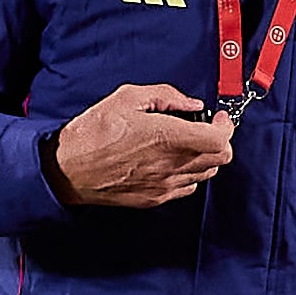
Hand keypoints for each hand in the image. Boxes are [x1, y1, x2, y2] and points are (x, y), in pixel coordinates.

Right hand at [50, 84, 233, 207]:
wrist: (68, 169)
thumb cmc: (93, 132)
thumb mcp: (127, 97)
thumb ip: (167, 96)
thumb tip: (191, 104)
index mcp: (166, 137)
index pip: (219, 140)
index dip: (226, 128)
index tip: (219, 118)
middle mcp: (170, 165)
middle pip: (220, 160)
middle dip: (219, 141)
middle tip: (207, 128)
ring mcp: (164, 185)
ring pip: (206, 174)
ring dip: (205, 157)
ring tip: (188, 143)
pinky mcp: (155, 198)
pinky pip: (187, 188)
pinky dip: (189, 174)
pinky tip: (173, 161)